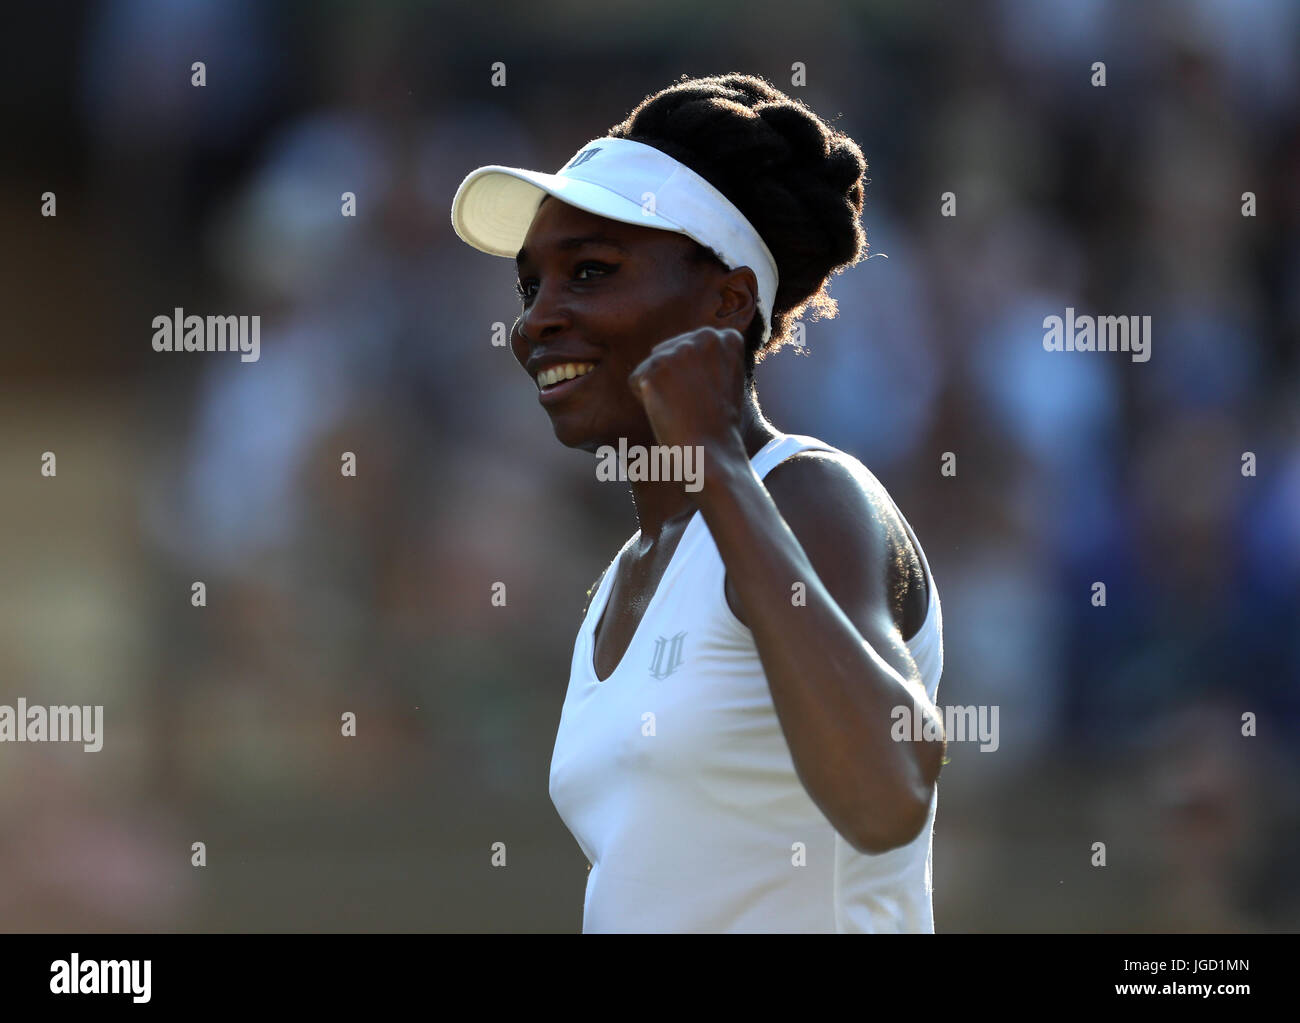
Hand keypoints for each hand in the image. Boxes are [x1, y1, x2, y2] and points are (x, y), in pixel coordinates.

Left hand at [627, 326, 748, 457]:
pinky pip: (636, 381)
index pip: (691, 347)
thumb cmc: (718, 426)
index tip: (710, 396)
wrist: (711, 453)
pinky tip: (667, 412)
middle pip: (668, 352)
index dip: (695, 377)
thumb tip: (679, 352)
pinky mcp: (655, 367)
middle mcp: (706, 336)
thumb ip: (708, 359)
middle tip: (693, 405)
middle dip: (672, 379)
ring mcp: (680, 351)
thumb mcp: (726, 381)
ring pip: (651, 367)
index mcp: (728, 338)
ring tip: (682, 409)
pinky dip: (644, 400)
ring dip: (659, 389)